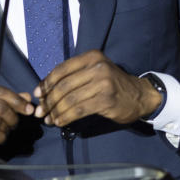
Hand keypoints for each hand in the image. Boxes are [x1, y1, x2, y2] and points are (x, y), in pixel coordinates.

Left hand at [33, 50, 161, 126]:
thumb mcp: (95, 72)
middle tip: (41, 111)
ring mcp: (103, 83)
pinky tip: (61, 122)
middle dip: (49, 100)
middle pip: (64, 85)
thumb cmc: (113, 84)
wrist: (140, 95)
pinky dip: (66, 117)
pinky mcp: (106, 99)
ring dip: (56, 111)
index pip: (62, 69)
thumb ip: (74, 76)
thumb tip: (45, 90)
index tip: (38, 94)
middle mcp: (97, 67)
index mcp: (91, 57)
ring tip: (49, 119)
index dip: (47, 83)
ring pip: (70, 99)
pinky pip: (79, 110)